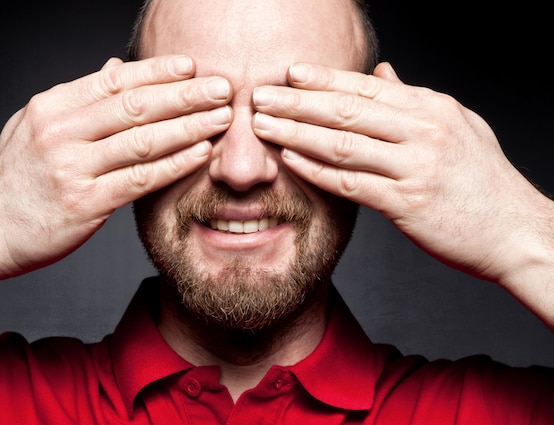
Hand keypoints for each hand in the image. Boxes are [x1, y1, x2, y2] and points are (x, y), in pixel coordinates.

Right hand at [0, 55, 231, 281]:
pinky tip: (201, 154)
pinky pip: (140, 179)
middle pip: (136, 106)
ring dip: (189, 127)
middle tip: (222, 89)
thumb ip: (77, 99)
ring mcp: (72, 168)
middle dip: (185, 95)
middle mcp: (61, 133)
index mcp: (51, 108)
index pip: (115, 82)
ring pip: (143, 141)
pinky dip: (174, 164)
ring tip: (221, 118)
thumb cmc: (17, 179)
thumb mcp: (35, 126)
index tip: (192, 68)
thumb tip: (114, 68)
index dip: (158, 72)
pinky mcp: (85, 203)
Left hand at [251, 62, 553, 289]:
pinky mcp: (409, 203)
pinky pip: (352, 184)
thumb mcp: (458, 126)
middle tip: (260, 95)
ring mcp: (416, 166)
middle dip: (297, 102)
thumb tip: (381, 72)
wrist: (516, 231)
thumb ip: (414, 99)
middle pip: (347, 110)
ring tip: (263, 125)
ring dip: (297, 133)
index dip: (324, 79)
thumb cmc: (484, 181)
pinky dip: (317, 171)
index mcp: (432, 109)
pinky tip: (291, 161)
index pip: (367, 87)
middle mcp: (424, 131)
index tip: (289, 74)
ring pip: (343, 143)